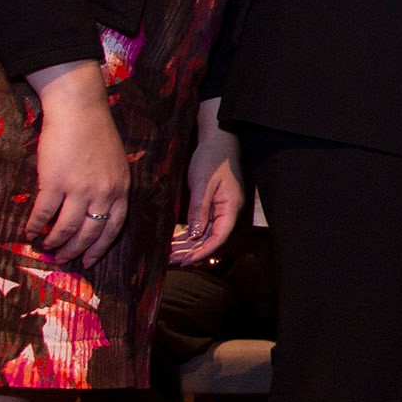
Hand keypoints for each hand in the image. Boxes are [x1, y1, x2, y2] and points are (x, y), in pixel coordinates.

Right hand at [20, 63, 130, 270]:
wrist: (79, 109)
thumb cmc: (94, 133)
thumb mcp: (114, 163)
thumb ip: (109, 187)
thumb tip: (94, 210)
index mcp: (121, 189)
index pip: (114, 228)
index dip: (100, 248)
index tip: (89, 261)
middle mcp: (104, 193)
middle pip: (90, 233)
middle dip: (76, 251)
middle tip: (64, 259)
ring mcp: (80, 189)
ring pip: (67, 228)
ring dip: (55, 242)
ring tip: (46, 248)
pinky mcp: (55, 182)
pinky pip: (44, 213)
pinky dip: (36, 226)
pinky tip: (30, 232)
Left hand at [170, 115, 242, 266]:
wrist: (218, 140)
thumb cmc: (213, 158)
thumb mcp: (202, 184)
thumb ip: (199, 210)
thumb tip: (194, 235)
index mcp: (231, 207)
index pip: (219, 237)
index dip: (202, 252)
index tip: (185, 261)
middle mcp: (228, 211)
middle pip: (212, 239)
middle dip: (192, 252)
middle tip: (172, 261)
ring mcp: (222, 208)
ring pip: (206, 233)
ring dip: (190, 245)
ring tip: (171, 254)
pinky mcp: (214, 204)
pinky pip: (203, 224)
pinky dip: (191, 233)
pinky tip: (177, 240)